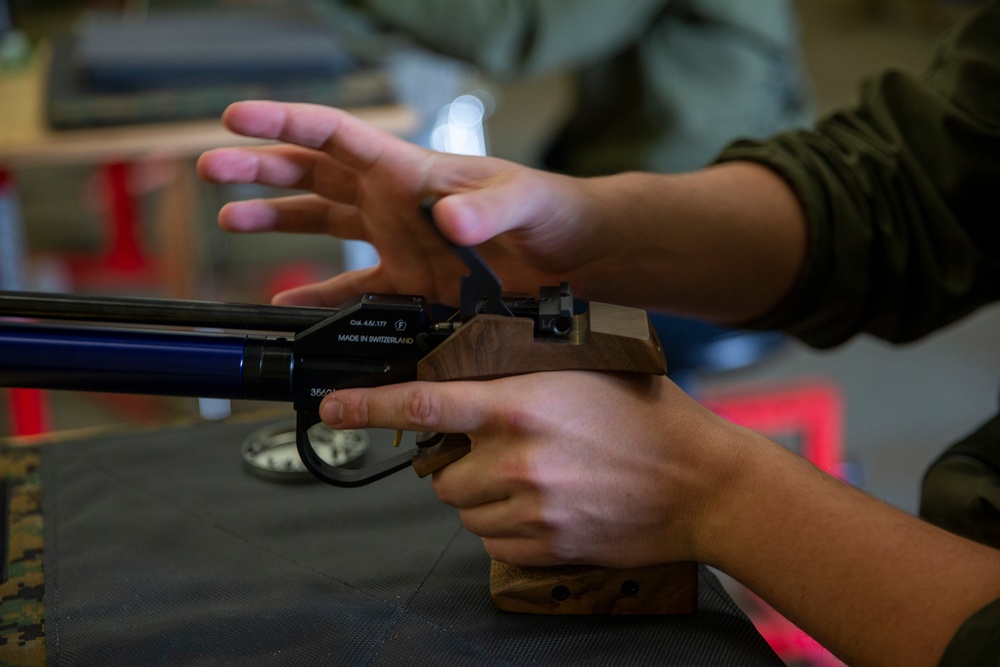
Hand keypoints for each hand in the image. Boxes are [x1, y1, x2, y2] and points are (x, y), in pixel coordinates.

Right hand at [196, 101, 603, 307]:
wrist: (571, 255)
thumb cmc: (551, 211)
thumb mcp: (524, 203)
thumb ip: (488, 209)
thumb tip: (451, 221)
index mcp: (412, 171)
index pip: (338, 136)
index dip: (286, 122)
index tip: (236, 116)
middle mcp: (394, 201)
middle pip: (314, 174)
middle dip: (262, 167)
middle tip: (213, 165)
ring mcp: (397, 239)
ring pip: (322, 223)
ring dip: (276, 221)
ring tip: (229, 219)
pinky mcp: (410, 280)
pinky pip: (353, 288)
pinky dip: (319, 296)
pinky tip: (288, 302)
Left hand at [319, 370, 744, 567]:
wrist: (702, 483)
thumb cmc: (646, 417)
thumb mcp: (582, 370)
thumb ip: (520, 368)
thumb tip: (467, 368)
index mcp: (520, 404)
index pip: (423, 402)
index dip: (368, 406)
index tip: (332, 407)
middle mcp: (517, 458)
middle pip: (440, 472)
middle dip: (457, 461)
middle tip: (501, 447)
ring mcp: (530, 508)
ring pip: (463, 509)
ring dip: (481, 494)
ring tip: (533, 476)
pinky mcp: (545, 546)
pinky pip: (492, 541)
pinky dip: (504, 525)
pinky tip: (545, 504)